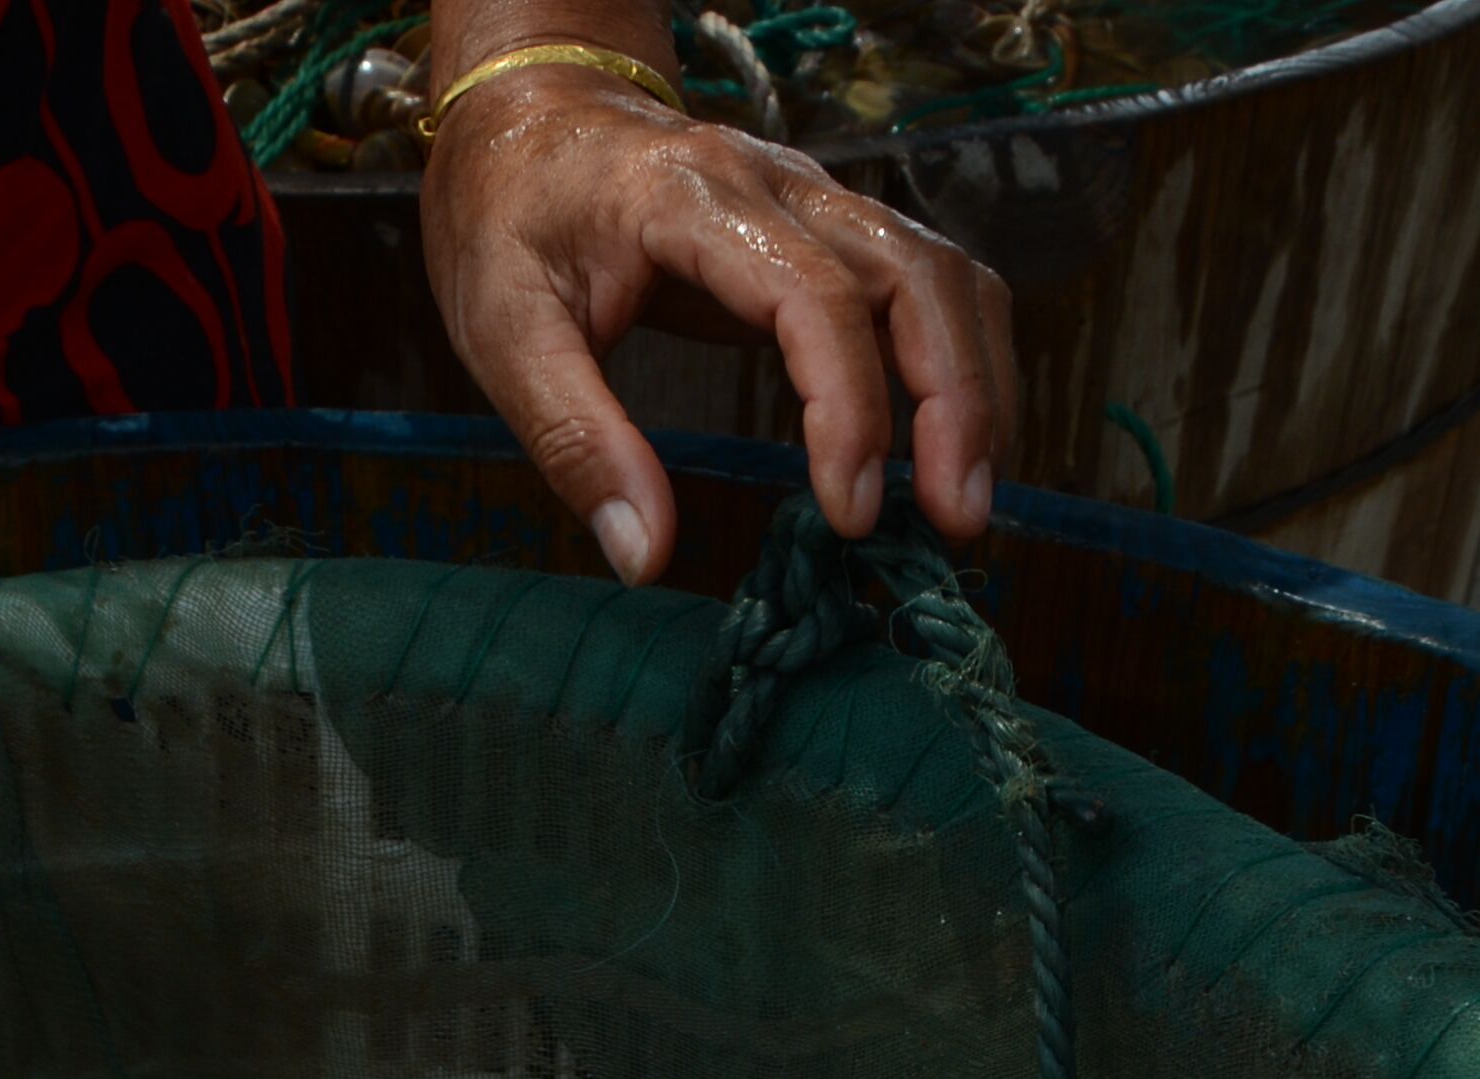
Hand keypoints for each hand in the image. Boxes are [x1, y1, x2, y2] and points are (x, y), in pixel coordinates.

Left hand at [422, 63, 1015, 581]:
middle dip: (954, 399)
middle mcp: (775, 181)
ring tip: (969, 495)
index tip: (849, 512)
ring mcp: (814, 194)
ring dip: (975, 381)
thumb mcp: (504, 336)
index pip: (812, 293)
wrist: (526, 120)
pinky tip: (953, 438)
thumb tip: (645, 556)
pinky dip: (958, 354)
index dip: (849, 407)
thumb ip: (577, 443)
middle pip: (912, 273)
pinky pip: (926, 276)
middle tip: (955, 517)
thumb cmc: (509, 222)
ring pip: (939, 269)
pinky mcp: (829, 224)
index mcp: (687, 197)